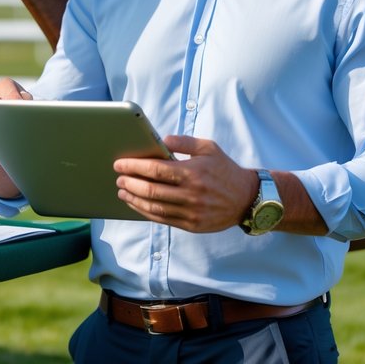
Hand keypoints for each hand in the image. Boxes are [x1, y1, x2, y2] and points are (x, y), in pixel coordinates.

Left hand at [113, 135, 258, 232]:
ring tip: (122, 192)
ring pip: (154, 207)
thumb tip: (160, 140)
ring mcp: (191, 211)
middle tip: (118, 178)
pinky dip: (145, 212)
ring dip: (134, 199)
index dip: (134, 166)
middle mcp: (191, 193)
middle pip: (151, 189)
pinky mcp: (191, 225)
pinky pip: (162, 219)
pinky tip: (136, 204)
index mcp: (193, 172)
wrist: (245, 198)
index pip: (156, 169)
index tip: (120, 163)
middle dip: (130, 183)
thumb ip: (184, 142)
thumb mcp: (208, 147)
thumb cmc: (224, 169)